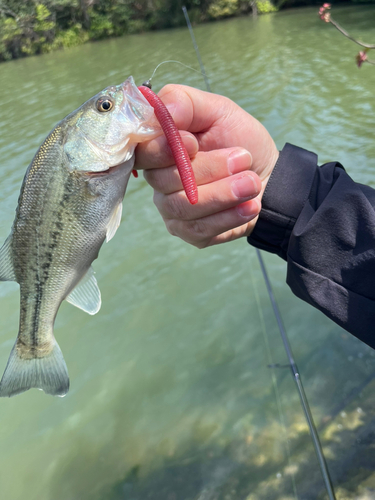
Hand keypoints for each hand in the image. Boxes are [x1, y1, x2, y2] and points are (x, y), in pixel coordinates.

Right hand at [135, 85, 278, 247]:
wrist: (269, 176)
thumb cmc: (240, 141)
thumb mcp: (219, 111)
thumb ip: (186, 102)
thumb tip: (162, 109)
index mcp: (159, 148)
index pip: (141, 152)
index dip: (164, 150)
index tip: (196, 142)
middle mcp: (158, 180)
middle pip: (164, 181)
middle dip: (210, 169)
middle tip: (244, 158)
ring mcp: (171, 209)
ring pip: (184, 207)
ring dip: (224, 194)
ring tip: (253, 183)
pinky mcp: (189, 232)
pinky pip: (200, 229)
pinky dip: (230, 216)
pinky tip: (250, 206)